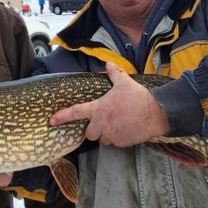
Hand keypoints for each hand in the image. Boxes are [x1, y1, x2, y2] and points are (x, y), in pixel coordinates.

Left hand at [49, 61, 167, 146]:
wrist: (155, 113)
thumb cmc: (138, 97)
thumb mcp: (125, 82)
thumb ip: (114, 73)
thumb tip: (109, 64)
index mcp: (98, 109)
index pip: (76, 112)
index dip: (62, 116)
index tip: (52, 120)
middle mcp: (102, 124)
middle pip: (89, 134)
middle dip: (93, 130)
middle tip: (103, 122)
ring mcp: (111, 135)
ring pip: (103, 139)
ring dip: (106, 134)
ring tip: (118, 125)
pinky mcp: (121, 143)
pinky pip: (116, 142)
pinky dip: (119, 137)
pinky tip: (127, 129)